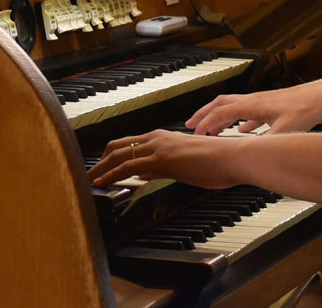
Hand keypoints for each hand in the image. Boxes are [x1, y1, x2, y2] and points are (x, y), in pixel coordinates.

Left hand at [89, 129, 245, 188]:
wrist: (232, 158)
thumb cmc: (216, 162)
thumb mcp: (183, 165)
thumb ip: (161, 168)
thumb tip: (143, 174)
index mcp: (163, 137)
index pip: (129, 144)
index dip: (111, 157)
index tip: (100, 168)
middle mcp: (157, 138)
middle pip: (117, 146)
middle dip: (99, 161)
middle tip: (89, 176)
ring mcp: (158, 147)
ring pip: (118, 154)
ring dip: (100, 169)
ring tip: (89, 182)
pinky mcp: (161, 159)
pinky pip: (128, 166)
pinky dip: (111, 175)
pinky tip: (103, 184)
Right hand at [186, 80, 321, 135]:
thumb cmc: (305, 109)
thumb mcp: (284, 130)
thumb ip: (267, 145)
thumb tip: (256, 160)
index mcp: (252, 105)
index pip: (221, 112)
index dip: (206, 123)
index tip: (195, 134)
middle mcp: (253, 101)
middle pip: (221, 104)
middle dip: (204, 114)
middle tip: (191, 125)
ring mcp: (261, 103)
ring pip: (232, 107)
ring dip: (219, 117)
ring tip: (211, 128)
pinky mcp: (270, 107)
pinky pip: (248, 113)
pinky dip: (239, 121)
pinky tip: (242, 130)